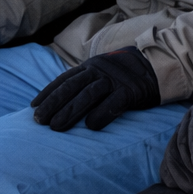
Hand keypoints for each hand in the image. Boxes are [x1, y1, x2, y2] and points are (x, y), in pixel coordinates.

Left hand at [31, 47, 160, 130]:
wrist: (159, 66)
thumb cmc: (126, 75)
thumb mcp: (103, 72)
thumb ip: (86, 82)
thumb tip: (63, 101)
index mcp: (91, 66)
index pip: (64, 79)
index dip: (48, 93)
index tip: (33, 107)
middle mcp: (100, 71)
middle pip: (72, 87)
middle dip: (53, 104)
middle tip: (39, 121)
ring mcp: (116, 80)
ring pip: (88, 94)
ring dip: (70, 111)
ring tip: (56, 127)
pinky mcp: (131, 91)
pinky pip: (113, 104)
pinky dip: (101, 115)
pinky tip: (90, 127)